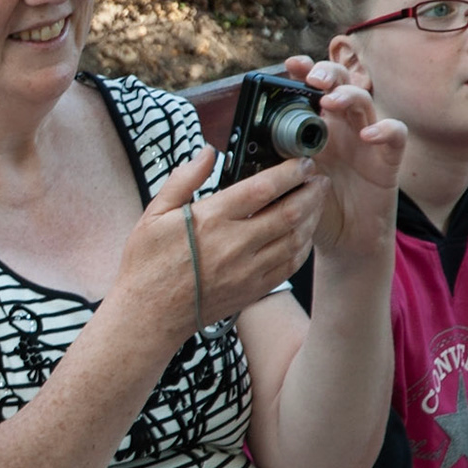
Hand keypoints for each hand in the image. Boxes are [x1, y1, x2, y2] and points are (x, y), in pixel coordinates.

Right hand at [123, 144, 320, 341]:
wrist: (149, 315)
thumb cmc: (148, 264)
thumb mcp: (154, 214)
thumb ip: (183, 180)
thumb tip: (207, 152)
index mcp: (211, 220)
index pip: (262, 188)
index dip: (289, 172)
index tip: (301, 162)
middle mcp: (234, 245)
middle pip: (289, 212)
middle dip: (311, 191)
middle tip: (319, 178)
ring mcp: (247, 270)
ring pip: (295, 239)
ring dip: (312, 217)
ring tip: (317, 201)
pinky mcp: (253, 289)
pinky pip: (290, 265)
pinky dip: (303, 246)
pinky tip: (304, 233)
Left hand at [279, 55, 405, 255]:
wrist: (342, 241)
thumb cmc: (314, 207)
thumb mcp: (289, 180)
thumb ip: (275, 159)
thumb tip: (246, 142)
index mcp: (316, 126)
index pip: (313, 88)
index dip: (306, 70)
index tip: (291, 64)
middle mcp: (342, 126)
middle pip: (341, 83)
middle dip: (328, 74)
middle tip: (314, 80)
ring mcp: (366, 140)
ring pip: (365, 101)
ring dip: (349, 95)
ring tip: (331, 101)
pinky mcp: (387, 159)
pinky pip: (395, 135)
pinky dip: (384, 129)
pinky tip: (368, 135)